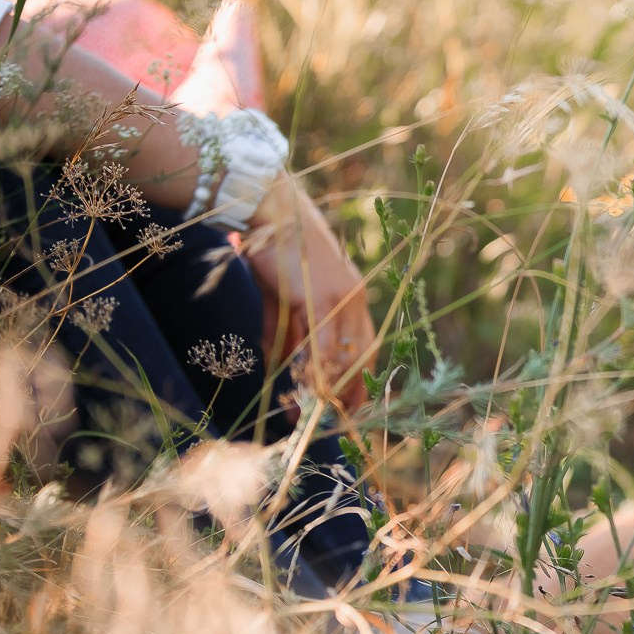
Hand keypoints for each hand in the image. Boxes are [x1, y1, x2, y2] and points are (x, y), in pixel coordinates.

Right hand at [243, 171, 374, 409]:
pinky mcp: (317, 298)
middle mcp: (354, 301)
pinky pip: (319, 343)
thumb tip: (276, 368)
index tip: (352, 406)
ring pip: (339, 354)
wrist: (269, 213)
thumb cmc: (276, 251)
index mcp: (353, 299)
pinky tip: (305, 389)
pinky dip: (313, 369)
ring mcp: (339, 300)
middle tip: (340, 420)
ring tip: (312, 412)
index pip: (364, 347)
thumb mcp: (282, 300)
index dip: (359, 379)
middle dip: (351, 392)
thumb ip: (284, 335)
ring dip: (326, 388)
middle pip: (360, 356)